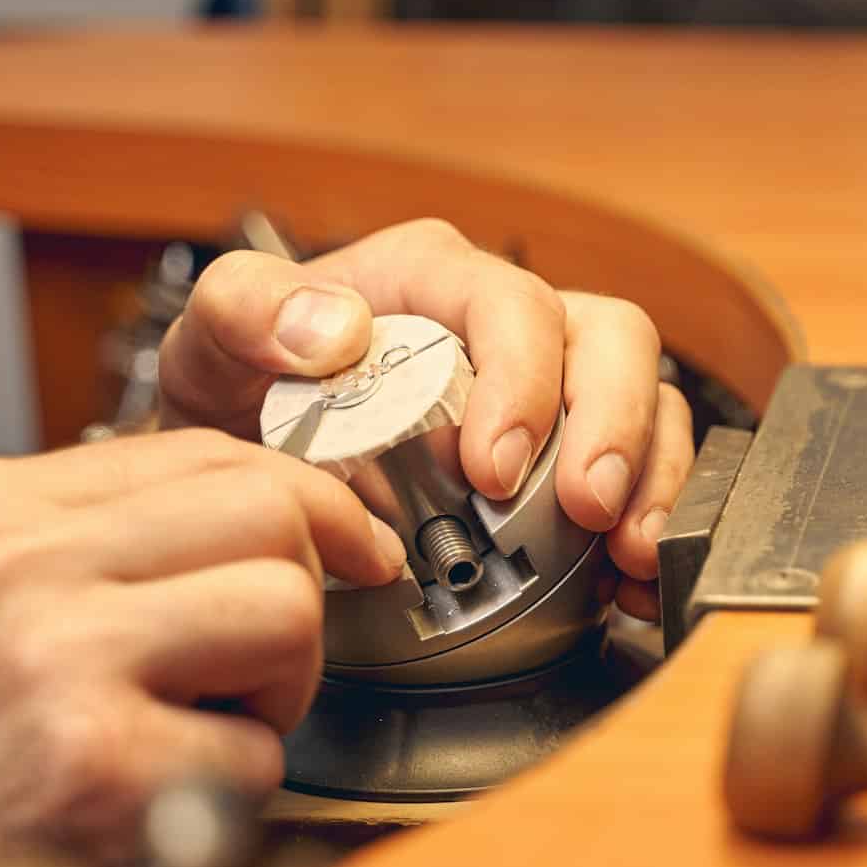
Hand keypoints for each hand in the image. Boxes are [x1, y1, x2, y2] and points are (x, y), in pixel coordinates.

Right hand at [0, 431, 403, 866]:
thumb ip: (95, 548)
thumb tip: (264, 517)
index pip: (208, 450)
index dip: (310, 501)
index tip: (352, 548)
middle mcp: (12, 563)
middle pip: (268, 512)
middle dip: (305, 595)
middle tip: (268, 668)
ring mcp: (51, 656)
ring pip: (287, 612)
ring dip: (281, 693)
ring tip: (205, 739)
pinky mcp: (93, 763)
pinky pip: (260, 754)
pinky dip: (237, 799)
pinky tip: (165, 812)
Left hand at [156, 219, 692, 618]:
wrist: (250, 470)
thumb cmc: (242, 392)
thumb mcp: (212, 341)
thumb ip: (249, 310)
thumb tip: (332, 329)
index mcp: (436, 281)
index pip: (514, 304)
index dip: (525, 380)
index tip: (493, 466)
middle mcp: (512, 326)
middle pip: (613, 341)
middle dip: (617, 427)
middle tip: (587, 508)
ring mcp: (554, 391)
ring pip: (650, 404)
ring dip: (654, 481)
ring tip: (631, 553)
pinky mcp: (572, 457)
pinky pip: (644, 474)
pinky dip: (650, 528)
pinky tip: (629, 585)